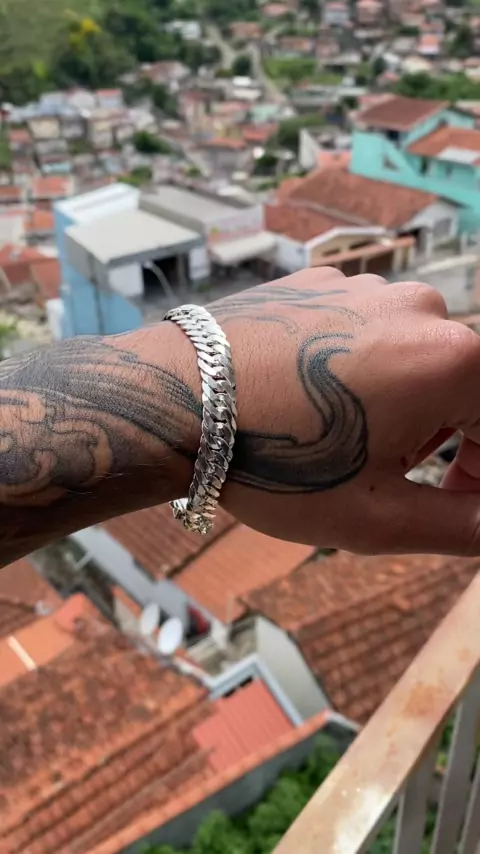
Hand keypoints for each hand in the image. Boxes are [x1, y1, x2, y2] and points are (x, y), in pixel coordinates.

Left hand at [209, 268, 479, 554]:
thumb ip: (462, 525)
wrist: (175, 399)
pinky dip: (363, 368)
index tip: (456, 503)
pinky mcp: (325, 282)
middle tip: (390, 477)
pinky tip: (314, 399)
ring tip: (345, 438)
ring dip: (404, 403)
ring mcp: (369, 286)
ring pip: (418, 356)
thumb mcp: (378, 517)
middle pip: (466, 386)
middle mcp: (420, 307)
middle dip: (446, 441)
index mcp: (454, 359)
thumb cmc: (274, 463)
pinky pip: (369, 331)